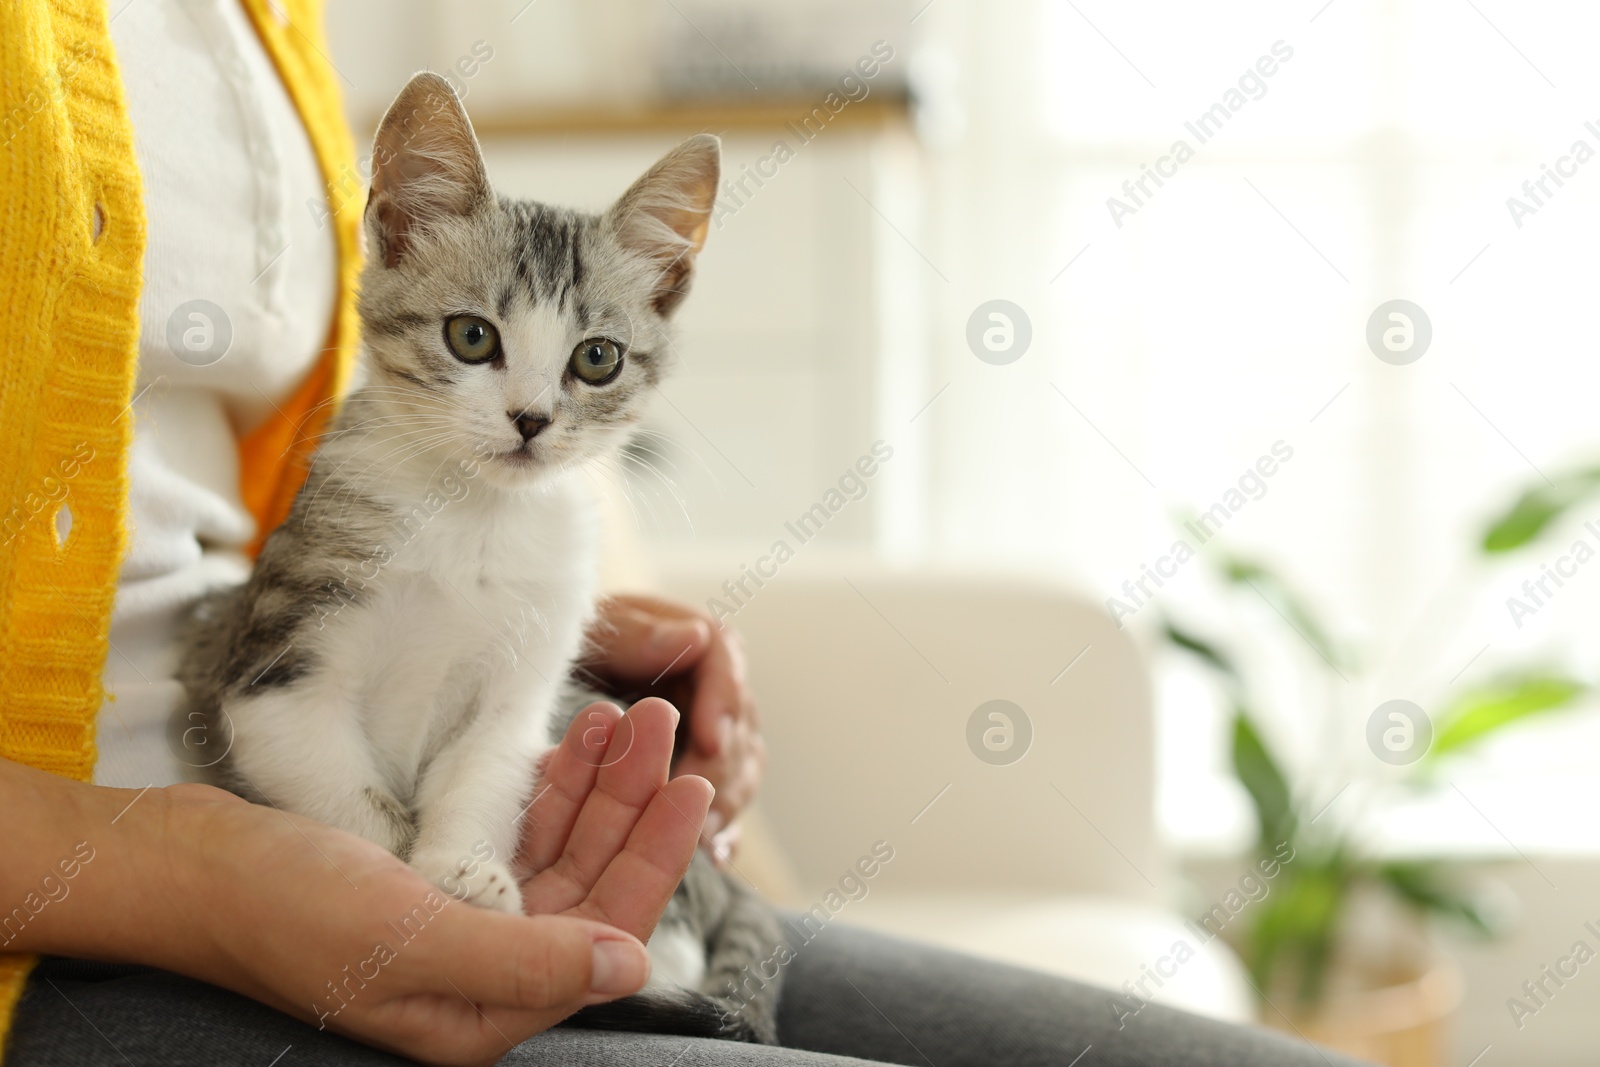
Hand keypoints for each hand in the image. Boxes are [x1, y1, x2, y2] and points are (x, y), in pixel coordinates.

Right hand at [0, 700, 709, 1066]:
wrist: (181, 864)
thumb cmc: (278, 906)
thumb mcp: (408, 936)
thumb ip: (524, 957)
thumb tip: (629, 967)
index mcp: (483, 1008)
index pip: (603, 935)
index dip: (655, 861)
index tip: (690, 784)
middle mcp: (483, 970)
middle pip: (590, 884)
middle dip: (630, 804)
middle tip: (657, 723)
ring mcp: (460, 921)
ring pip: (559, 849)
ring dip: (594, 784)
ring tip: (620, 713)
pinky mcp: (436, 878)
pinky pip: (516, 831)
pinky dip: (546, 785)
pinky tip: (569, 738)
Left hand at [581, 594, 765, 862]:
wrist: (560, 667)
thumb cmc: (572, 644)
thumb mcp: (591, 630)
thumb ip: (636, 634)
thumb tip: (697, 636)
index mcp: (693, 636)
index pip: (725, 663)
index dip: (723, 703)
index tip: (712, 739)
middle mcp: (714, 684)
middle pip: (738, 723)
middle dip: (722, 765)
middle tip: (700, 801)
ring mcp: (713, 730)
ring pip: (741, 766)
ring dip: (727, 801)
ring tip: (705, 837)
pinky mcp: (701, 770)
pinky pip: (724, 801)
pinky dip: (724, 827)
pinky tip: (718, 857)